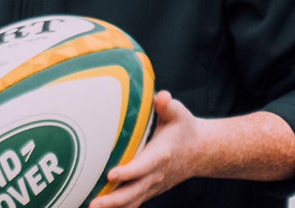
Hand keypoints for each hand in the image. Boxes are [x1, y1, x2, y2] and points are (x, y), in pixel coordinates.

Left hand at [89, 91, 202, 207]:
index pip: (143, 167)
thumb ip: (168, 105)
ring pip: (132, 201)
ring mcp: (152, 186)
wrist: (200, 152)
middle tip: (94, 204)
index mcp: (161, 155)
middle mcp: (157, 174)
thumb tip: (162, 96)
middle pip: (134, 191)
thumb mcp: (179, 114)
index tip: (111, 175)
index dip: (128, 172)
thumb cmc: (184, 129)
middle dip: (113, 199)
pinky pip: (132, 203)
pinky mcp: (149, 190)